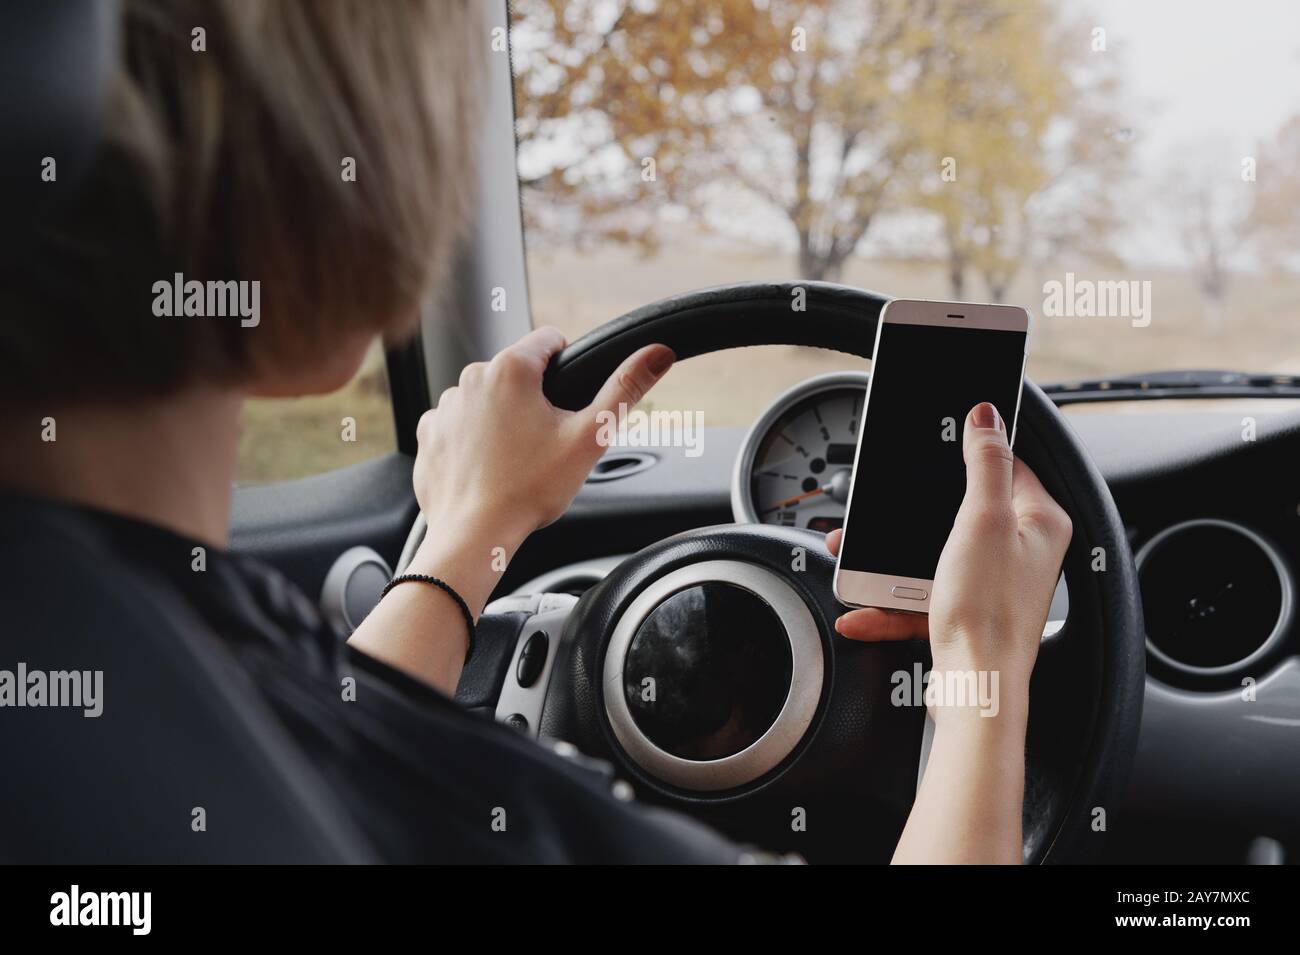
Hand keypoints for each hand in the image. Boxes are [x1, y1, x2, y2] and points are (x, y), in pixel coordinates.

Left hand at [413, 326, 674, 556]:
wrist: (475, 534)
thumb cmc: (530, 489)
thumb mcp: (590, 437)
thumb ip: (625, 389)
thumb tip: (659, 353)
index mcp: (511, 368)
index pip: (549, 341)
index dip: (567, 368)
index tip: (568, 403)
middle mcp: (471, 377)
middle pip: (516, 374)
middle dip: (532, 400)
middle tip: (544, 443)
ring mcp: (445, 406)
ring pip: (486, 399)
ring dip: (500, 419)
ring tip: (514, 460)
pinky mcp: (429, 434)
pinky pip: (457, 426)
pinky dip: (471, 441)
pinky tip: (487, 468)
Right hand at [826, 402, 1070, 700]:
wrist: (974, 689)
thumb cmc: (989, 613)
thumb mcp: (983, 520)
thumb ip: (986, 462)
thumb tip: (988, 415)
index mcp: (1040, 522)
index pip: (1008, 465)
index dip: (971, 455)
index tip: (938, 447)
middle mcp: (1022, 551)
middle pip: (962, 510)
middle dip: (913, 514)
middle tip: (886, 510)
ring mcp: (993, 584)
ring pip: (934, 555)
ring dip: (893, 560)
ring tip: (859, 559)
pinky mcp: (967, 613)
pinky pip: (921, 596)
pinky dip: (891, 601)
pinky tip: (865, 606)